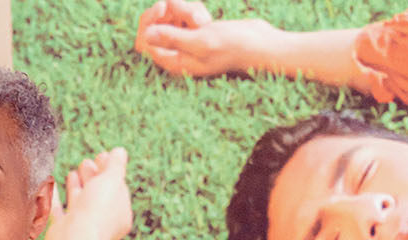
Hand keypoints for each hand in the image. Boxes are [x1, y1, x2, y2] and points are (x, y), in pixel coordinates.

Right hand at [42, 147, 131, 239]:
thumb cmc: (97, 211)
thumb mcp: (112, 181)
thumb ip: (116, 165)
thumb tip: (120, 151)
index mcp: (120, 214)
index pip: (117, 188)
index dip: (110, 170)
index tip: (102, 155)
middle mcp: (101, 221)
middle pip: (98, 194)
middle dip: (93, 176)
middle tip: (88, 161)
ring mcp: (81, 226)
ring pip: (80, 202)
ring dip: (77, 185)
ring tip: (75, 171)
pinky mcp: (62, 229)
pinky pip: (58, 209)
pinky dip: (55, 196)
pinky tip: (51, 184)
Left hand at [136, 2, 274, 77]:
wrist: (261, 44)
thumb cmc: (232, 46)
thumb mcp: (200, 40)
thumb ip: (172, 38)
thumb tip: (146, 36)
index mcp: (173, 62)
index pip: (146, 43)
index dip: (151, 23)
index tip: (162, 9)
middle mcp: (178, 54)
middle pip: (159, 28)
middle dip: (172, 15)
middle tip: (188, 13)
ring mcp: (188, 42)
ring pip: (173, 17)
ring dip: (186, 10)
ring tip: (203, 20)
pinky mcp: (197, 31)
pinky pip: (185, 15)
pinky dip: (193, 11)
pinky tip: (205, 17)